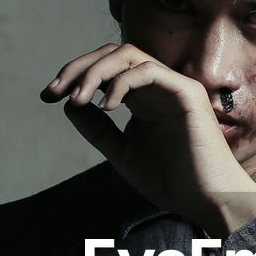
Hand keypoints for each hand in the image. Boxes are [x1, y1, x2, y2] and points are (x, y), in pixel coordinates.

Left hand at [40, 43, 255, 234]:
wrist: (207, 201)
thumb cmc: (172, 182)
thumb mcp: (122, 154)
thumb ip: (98, 130)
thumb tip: (69, 104)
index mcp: (143, 98)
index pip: (105, 69)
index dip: (74, 76)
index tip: (48, 97)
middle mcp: (158, 86)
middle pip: (112, 53)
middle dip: (77, 68)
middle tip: (53, 91)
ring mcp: (173, 86)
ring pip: (128, 54)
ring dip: (96, 71)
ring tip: (78, 99)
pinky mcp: (186, 93)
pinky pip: (149, 70)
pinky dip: (122, 82)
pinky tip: (106, 107)